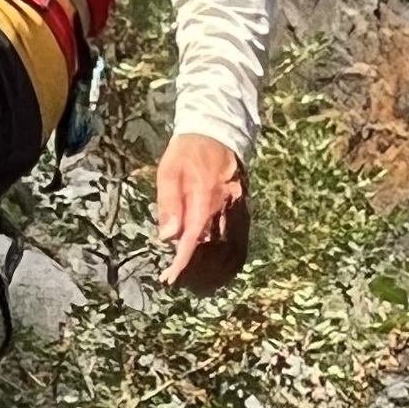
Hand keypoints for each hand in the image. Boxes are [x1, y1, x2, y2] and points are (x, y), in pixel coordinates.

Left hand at [154, 135, 248, 293]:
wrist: (216, 131)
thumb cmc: (186, 151)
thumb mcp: (168, 173)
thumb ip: (169, 204)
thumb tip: (168, 236)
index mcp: (204, 200)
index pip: (193, 239)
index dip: (181, 261)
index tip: (170, 277)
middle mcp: (224, 207)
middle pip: (211, 246)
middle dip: (194, 264)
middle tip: (176, 275)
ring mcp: (235, 206)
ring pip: (224, 241)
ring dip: (209, 259)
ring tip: (190, 269)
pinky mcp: (240, 204)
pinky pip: (233, 231)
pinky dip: (222, 246)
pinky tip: (209, 253)